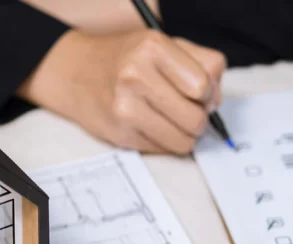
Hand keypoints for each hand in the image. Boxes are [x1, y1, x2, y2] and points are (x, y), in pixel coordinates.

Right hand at [18, 29, 226, 154]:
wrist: (76, 73)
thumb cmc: (127, 58)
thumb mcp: (165, 44)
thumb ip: (202, 64)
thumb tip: (215, 103)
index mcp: (152, 48)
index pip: (203, 86)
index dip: (208, 93)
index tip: (198, 92)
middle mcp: (136, 76)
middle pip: (196, 119)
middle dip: (198, 118)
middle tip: (186, 109)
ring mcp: (126, 109)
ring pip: (184, 141)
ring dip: (185, 134)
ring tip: (171, 119)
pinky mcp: (121, 135)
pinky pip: (164, 150)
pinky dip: (165, 141)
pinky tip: (150, 124)